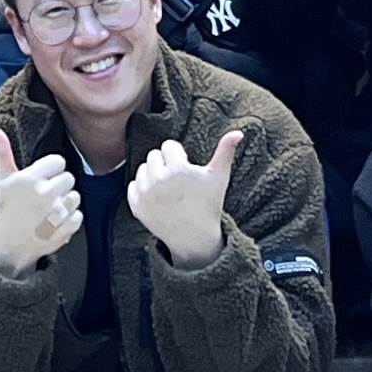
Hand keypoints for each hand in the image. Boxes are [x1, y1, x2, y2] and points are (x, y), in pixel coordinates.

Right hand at [0, 127, 82, 273]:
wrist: (9, 246)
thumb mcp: (2, 179)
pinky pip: (79, 216)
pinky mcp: (65, 230)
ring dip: (65, 203)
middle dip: (58, 186)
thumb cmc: (6, 208)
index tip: (39, 181)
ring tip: (48, 210)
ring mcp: (56, 214)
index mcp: (30, 179)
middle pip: (69, 178)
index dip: (50, 170)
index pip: (58, 162)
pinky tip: (54, 223)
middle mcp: (44, 195)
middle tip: (43, 197)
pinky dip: (70, 220)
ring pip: (76, 196)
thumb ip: (2, 151)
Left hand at [123, 128, 244, 269]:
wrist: (195, 238)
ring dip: (153, 175)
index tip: (186, 169)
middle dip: (165, 164)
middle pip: (154, 155)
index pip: (168, 146)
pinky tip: (158, 198)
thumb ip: (226, 151)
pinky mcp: (136, 206)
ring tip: (169, 189)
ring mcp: (146, 194)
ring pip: (143, 169)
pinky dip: (142, 190)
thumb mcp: (219, 177)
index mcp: (178, 170)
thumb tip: (238, 133)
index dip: (179, 156)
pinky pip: (132, 185)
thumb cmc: (208, 204)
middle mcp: (159, 181)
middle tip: (178, 180)